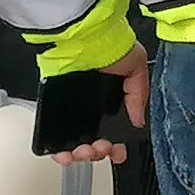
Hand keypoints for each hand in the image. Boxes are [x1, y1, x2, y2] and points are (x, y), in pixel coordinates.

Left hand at [50, 44, 148, 167]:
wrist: (83, 39)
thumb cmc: (111, 44)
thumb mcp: (137, 65)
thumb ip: (140, 95)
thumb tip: (138, 121)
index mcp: (112, 99)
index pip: (116, 131)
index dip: (117, 147)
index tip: (117, 154)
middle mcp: (92, 107)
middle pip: (95, 143)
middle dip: (99, 152)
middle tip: (100, 149)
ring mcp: (71, 111)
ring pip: (75, 144)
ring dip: (81, 155)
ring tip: (83, 151)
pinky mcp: (54, 112)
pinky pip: (54, 139)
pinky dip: (59, 151)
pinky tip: (64, 154)